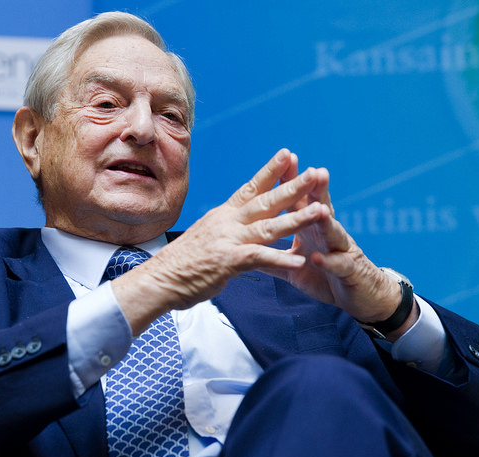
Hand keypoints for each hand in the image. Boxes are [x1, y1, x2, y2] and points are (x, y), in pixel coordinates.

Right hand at [112, 148, 410, 334]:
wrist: (157, 279)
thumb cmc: (180, 263)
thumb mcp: (206, 238)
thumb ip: (226, 232)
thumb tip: (234, 230)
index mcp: (223, 215)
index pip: (251, 187)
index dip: (271, 171)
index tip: (289, 154)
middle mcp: (227, 222)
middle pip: (266, 200)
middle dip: (294, 186)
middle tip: (317, 171)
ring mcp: (228, 240)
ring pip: (268, 226)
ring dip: (297, 218)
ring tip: (322, 211)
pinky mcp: (227, 262)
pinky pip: (258, 259)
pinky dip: (279, 260)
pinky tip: (299, 261)